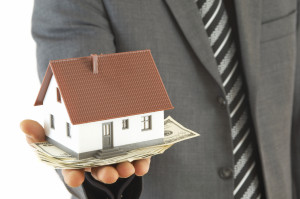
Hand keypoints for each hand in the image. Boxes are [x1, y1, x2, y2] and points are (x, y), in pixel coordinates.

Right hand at [20, 119, 150, 186]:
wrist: (97, 116)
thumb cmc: (71, 130)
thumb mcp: (52, 131)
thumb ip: (39, 132)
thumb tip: (23, 125)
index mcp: (77, 158)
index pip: (73, 170)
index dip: (74, 175)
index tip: (76, 178)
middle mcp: (96, 159)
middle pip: (100, 170)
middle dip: (105, 174)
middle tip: (110, 175)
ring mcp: (114, 155)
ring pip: (120, 165)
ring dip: (124, 168)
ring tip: (128, 169)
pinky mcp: (131, 149)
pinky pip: (138, 158)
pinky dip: (141, 163)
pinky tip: (143, 165)